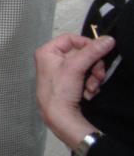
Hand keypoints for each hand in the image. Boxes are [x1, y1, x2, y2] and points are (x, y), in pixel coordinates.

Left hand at [34, 32, 113, 147]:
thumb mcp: (76, 67)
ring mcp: (61, 72)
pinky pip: (85, 77)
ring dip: (93, 77)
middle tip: (98, 75)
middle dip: (93, 66)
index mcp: (47, 52)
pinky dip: (90, 85)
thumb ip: (92, 52)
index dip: (86, 44)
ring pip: (86, 66)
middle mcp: (52, 60)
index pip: (70, 39)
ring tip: (91, 87)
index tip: (98, 51)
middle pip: (81, 54)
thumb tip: (107, 39)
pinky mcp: (69, 83)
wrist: (59, 117)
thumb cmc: (59, 91)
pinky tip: (88, 93)